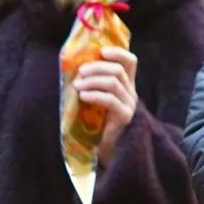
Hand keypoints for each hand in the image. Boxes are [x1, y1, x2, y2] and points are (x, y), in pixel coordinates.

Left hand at [73, 47, 138, 166]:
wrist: (110, 152)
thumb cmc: (99, 126)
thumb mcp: (98, 102)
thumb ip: (94, 87)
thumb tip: (73, 70)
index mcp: (126, 86)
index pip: (130, 62)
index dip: (118, 53)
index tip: (101, 51)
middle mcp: (131, 93)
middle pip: (118, 70)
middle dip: (97, 67)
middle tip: (80, 71)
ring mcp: (130, 105)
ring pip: (114, 82)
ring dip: (93, 80)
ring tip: (77, 86)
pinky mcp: (125, 117)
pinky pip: (111, 100)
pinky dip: (95, 95)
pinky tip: (83, 97)